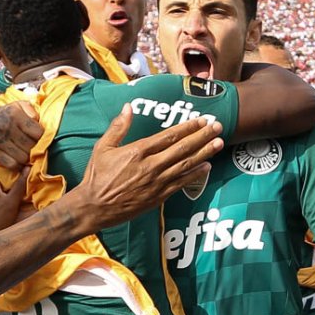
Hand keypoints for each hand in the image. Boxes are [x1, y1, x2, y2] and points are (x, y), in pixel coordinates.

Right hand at [0, 101, 42, 169]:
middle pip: (31, 147)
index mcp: (14, 114)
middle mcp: (6, 127)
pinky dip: (17, 164)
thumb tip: (39, 122)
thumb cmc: (4, 114)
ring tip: (25, 152)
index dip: (42, 137)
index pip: (38, 133)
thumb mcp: (18, 105)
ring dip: (27, 157)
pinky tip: (17, 158)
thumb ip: (32, 110)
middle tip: (33, 146)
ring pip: (23, 158)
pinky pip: (12, 164)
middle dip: (35, 148)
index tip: (39, 138)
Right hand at [65, 106, 221, 233]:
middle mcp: (151, 166)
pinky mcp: (158, 196)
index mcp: (138, 151)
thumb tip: (128, 107)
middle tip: (218, 127)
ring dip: (204, 153)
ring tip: (219, 144)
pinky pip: (181, 183)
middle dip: (202, 137)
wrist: (94, 207)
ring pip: (186, 165)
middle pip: (183, 148)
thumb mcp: (102, 147)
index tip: (202, 120)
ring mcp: (156, 182)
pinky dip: (195, 175)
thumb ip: (118, 127)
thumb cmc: (97, 176)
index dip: (188, 127)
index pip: (169, 136)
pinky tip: (206, 167)